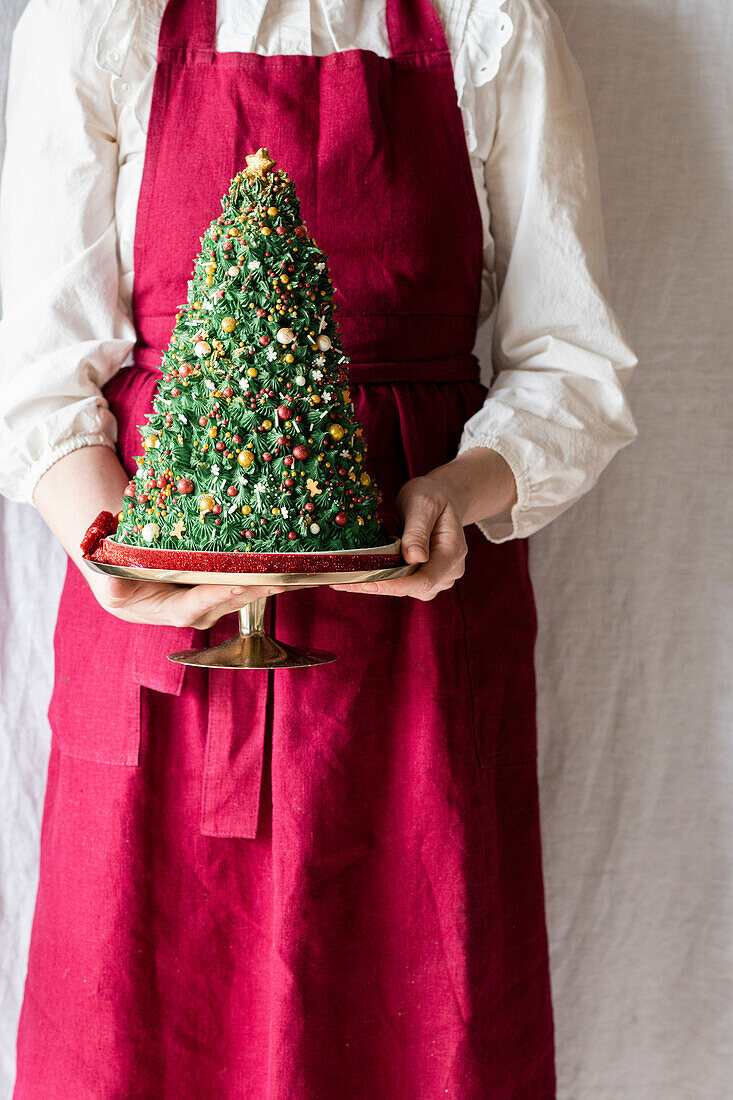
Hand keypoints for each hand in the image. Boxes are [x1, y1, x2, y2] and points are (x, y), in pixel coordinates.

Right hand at [88, 572, 293, 629]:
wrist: (128, 588)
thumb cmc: (120, 585)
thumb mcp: (111, 586)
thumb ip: (113, 588)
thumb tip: (114, 589)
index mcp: (179, 611)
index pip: (203, 602)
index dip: (221, 594)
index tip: (240, 583)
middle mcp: (204, 610)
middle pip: (235, 598)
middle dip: (259, 586)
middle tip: (282, 572)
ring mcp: (217, 601)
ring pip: (247, 590)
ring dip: (270, 580)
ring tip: (294, 565)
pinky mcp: (225, 588)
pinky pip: (249, 579)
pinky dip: (266, 570)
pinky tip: (286, 558)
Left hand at [328, 447, 516, 600]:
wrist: (441, 498)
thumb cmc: (433, 495)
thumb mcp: (423, 504)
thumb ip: (418, 530)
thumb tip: (414, 558)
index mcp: (452, 553)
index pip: (423, 580)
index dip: (393, 585)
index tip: (364, 583)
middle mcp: (448, 572)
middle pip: (411, 588)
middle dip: (375, 585)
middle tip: (338, 581)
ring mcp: (438, 578)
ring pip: (404, 588)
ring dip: (375, 583)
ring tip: (343, 577)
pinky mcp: (424, 577)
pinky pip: (401, 583)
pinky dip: (380, 578)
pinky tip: (357, 573)